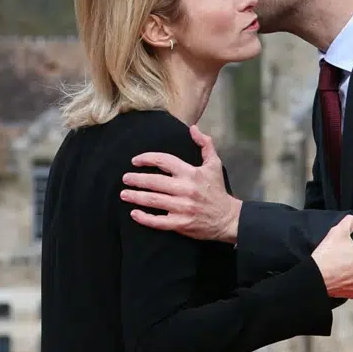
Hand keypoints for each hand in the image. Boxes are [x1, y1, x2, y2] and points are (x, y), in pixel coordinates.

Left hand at [121, 125, 241, 242]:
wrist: (228, 218)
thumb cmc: (218, 191)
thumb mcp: (215, 165)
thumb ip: (205, 144)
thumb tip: (193, 128)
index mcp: (191, 173)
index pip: (164, 161)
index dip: (147, 159)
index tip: (135, 161)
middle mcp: (186, 189)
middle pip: (154, 181)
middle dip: (136, 179)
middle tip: (125, 179)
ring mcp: (183, 207)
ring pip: (153, 200)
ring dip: (136, 196)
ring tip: (124, 194)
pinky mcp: (181, 223)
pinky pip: (159, 221)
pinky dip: (145, 218)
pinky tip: (134, 213)